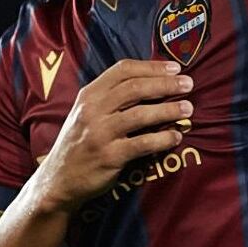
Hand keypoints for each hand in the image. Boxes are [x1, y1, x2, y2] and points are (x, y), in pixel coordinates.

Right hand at [34, 59, 192, 209]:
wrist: (59, 179)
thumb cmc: (80, 143)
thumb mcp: (86, 113)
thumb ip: (111, 97)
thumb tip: (152, 82)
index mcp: (89, 94)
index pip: (123, 70)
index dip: (152, 67)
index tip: (175, 67)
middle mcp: (92, 110)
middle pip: (135, 88)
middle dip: (166, 84)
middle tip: (188, 84)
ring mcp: (100, 133)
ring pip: (141, 114)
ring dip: (169, 110)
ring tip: (188, 109)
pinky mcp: (109, 156)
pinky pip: (143, 143)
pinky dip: (163, 139)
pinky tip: (176, 137)